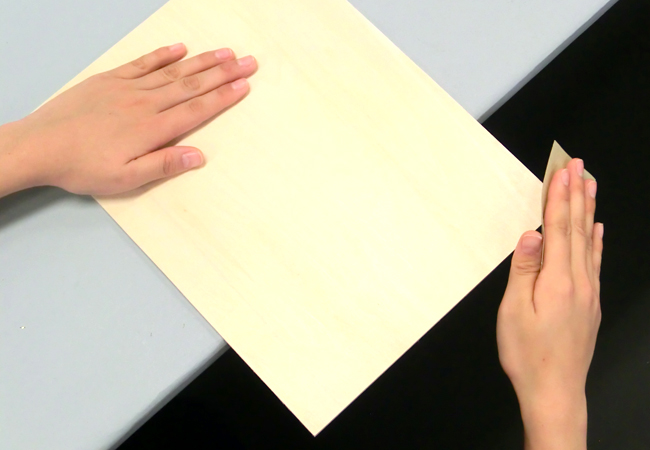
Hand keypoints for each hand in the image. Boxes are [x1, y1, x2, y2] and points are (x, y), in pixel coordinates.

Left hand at [0, 43, 256, 196]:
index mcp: (152, 128)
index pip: (196, 108)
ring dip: (202, 61)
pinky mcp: (109, 80)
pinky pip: (142, 64)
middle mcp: (144, 103)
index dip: (223, 97)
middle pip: (192, 85)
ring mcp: (127, 88)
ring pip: (173, 72)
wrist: (40, 146)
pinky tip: (180, 49)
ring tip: (225, 53)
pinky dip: (162, 55)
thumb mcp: (125, 179)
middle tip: (248, 62)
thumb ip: (163, 165)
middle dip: (223, 73)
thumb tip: (199, 156)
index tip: (244, 85)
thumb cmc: (82, 167)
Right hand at [497, 158, 602, 449]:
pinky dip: (596, 241)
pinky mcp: (590, 304)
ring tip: (590, 185)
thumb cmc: (528, 354)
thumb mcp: (513, 312)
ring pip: (589, 241)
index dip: (559, 197)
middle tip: (579, 165)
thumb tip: (532, 234)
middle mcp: (579, 282)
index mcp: (557, 280)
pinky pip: (595, 262)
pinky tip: (597, 229)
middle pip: (578, 228)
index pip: (559, 228)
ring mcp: (589, 292)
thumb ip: (524, 270)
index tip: (561, 170)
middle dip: (577, 193)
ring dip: (588, 210)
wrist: (556, 391)